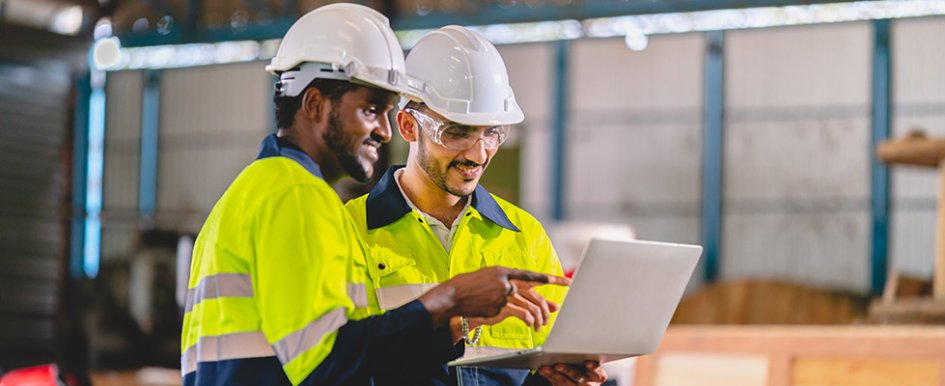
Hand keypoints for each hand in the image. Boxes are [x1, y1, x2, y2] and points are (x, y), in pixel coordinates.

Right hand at [418, 267, 568, 326]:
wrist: (454, 295)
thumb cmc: (471, 287)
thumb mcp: (489, 278)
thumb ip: (507, 282)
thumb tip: (523, 288)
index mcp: (504, 271)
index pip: (531, 275)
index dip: (548, 278)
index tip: (563, 281)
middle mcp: (506, 282)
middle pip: (534, 292)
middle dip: (548, 302)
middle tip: (556, 310)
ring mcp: (504, 294)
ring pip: (530, 305)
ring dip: (538, 316)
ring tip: (540, 324)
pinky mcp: (500, 307)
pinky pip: (521, 314)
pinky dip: (528, 319)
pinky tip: (530, 324)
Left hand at [538, 361, 607, 385]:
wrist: (582, 378)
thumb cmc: (586, 364)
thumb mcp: (590, 360)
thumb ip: (585, 355)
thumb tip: (576, 342)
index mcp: (599, 375)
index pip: (597, 370)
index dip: (592, 366)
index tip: (587, 363)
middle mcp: (590, 384)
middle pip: (578, 377)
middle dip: (568, 371)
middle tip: (558, 365)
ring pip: (565, 382)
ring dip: (554, 375)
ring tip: (545, 368)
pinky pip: (557, 384)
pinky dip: (549, 376)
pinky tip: (543, 370)